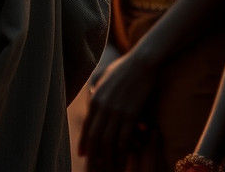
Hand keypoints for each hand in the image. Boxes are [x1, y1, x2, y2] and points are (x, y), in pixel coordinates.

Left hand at [78, 49, 156, 170]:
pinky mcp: (131, 114)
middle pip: (95, 137)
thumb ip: (97, 89)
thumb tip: (92, 95)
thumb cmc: (124, 68)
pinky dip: (121, 152)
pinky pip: (124, 138)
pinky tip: (122, 161)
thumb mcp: (104, 77)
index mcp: (95, 98)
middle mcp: (103, 106)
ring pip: (108, 141)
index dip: (84, 143)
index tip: (82, 155)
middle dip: (93, 156)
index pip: (87, 126)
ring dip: (107, 158)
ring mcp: (116, 111)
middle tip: (93, 168)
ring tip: (108, 169)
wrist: (141, 62)